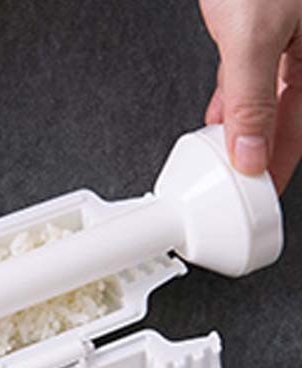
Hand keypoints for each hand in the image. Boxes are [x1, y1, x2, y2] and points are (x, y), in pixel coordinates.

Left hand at [201, 0, 301, 191]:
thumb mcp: (254, 38)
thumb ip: (250, 99)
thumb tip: (250, 151)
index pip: (300, 129)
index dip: (279, 165)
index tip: (262, 194)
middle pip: (285, 117)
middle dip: (259, 151)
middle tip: (239, 185)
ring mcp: (284, 37)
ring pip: (266, 98)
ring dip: (243, 129)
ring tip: (225, 159)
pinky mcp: (259, 26)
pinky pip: (249, 76)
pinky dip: (233, 101)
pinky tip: (219, 118)